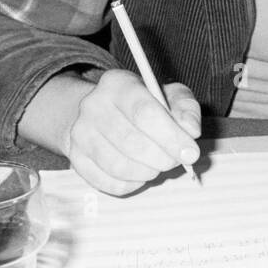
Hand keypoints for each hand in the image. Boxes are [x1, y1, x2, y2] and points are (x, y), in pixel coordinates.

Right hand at [63, 69, 201, 195]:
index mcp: (118, 83)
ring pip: (119, 166)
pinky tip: (140, 173)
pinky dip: (131, 184)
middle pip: (132, 142)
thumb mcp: (170, 95)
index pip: (145, 113)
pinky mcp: (76, 159)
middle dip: (162, 158)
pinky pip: (107, 182)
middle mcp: (93, 106)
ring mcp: (80, 134)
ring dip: (148, 172)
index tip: (191, 153)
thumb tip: (190, 131)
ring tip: (158, 165)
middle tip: (176, 161)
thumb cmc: (144, 105)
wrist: (101, 113)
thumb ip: (186, 109)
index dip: (172, 137)